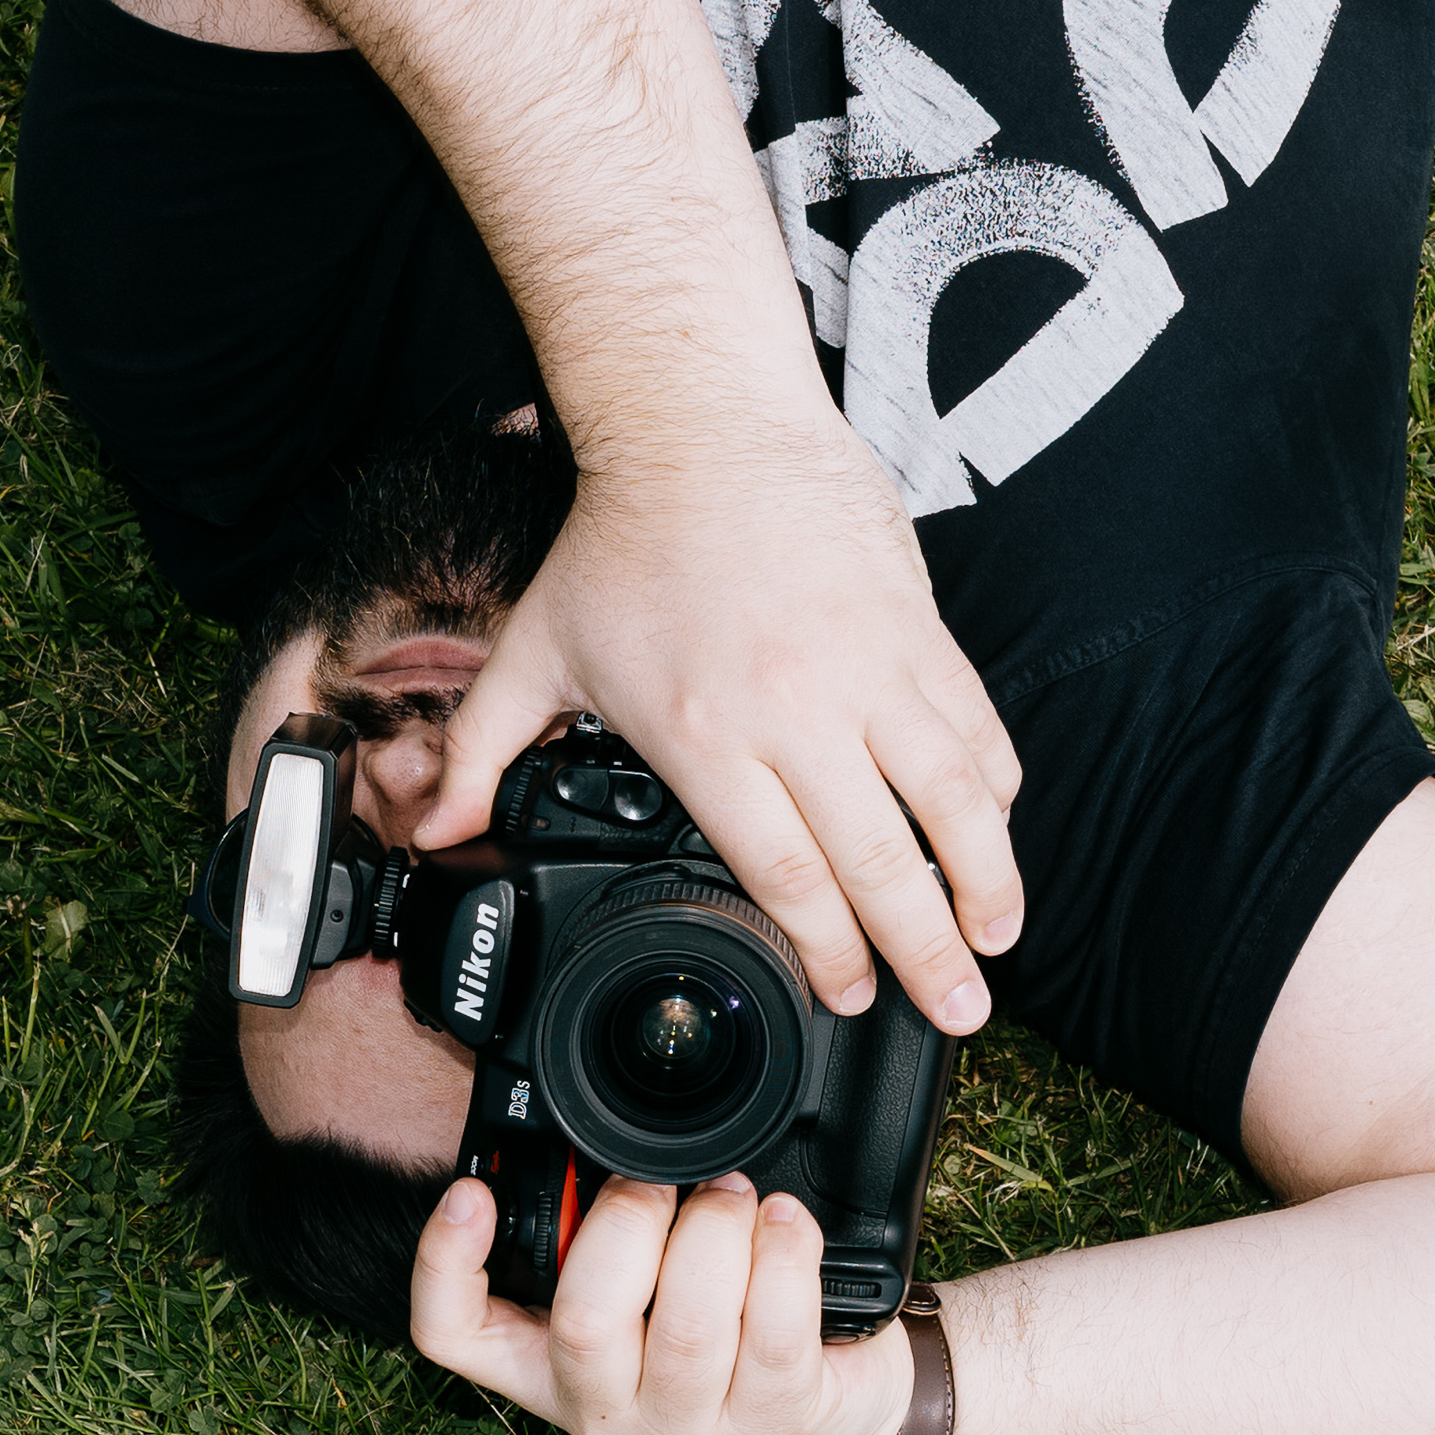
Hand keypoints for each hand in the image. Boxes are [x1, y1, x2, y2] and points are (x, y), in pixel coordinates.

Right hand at [410, 1171, 913, 1434]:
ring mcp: (690, 1424)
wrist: (825, 1402)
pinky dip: (784, 1251)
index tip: (470, 1193)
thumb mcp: (643, 1276)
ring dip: (716, 1227)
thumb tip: (601, 1123)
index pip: (455, 1336)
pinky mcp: (774, 1419)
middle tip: (667, 1179)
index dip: (443, 1265)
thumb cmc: (723, 1322)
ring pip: (687, 1324)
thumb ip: (603, 1214)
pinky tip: (787, 1222)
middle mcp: (608, 1406)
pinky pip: (775, 1328)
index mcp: (552, 1362)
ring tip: (736, 1192)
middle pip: (583, 1321)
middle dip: (630, 1218)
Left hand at [417, 408, 1023, 1031]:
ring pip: (950, 795)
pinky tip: (998, 826)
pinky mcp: (915, 625)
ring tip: (999, 934)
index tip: (849, 994)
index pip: (787, 873)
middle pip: (880, 859)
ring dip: (985, 877)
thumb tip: (436, 829)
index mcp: (707, 734)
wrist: (703, 427)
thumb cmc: (624, 537)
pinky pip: (973, 721)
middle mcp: (798, 710)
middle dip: (925, 951)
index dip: (829, 951)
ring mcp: (868, 666)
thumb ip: (482, 751)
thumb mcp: (537, 651)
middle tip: (955, 1007)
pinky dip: (995, 783)